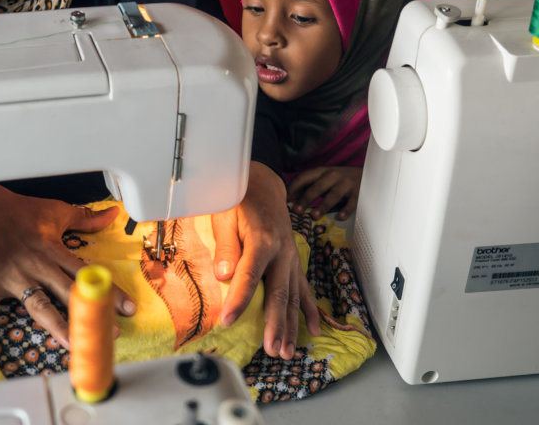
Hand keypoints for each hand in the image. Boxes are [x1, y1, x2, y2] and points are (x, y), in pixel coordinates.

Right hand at [0, 183, 135, 349]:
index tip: (128, 309)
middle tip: (111, 334)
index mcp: (52, 248)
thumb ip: (86, 218)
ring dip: (55, 325)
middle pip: (67, 292)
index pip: (86, 274)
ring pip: (37, 304)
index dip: (108, 291)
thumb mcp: (56, 210)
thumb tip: (114, 214)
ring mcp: (11, 274)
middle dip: (89, 314)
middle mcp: (35, 263)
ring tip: (71, 344)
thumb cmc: (19, 210)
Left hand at [211, 161, 320, 359]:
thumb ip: (225, 245)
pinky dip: (309, 311)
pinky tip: (315, 331)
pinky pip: (303, 289)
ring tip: (287, 352)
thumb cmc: (239, 199)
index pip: (249, 276)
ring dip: (291, 326)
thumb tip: (223, 274)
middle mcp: (281, 252)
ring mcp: (291, 258)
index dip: (239, 300)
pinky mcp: (293, 262)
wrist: (263, 185)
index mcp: (262, 239)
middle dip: (275, 325)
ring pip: (293, 297)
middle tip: (271, 351)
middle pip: (278, 293)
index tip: (228, 322)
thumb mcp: (225, 214)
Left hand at [286, 166, 361, 219]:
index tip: (285, 198)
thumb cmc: (340, 179)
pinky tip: (339, 218)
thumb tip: (291, 197)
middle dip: (306, 198)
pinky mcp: (358, 192)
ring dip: (323, 205)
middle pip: (318, 186)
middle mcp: (334, 175)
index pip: (305, 177)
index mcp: (322, 171)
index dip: (294, 187)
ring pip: (333, 194)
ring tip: (313, 216)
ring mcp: (347, 183)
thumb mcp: (324, 179)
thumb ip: (310, 185)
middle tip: (296, 210)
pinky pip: (351, 202)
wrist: (368, 174)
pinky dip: (346, 210)